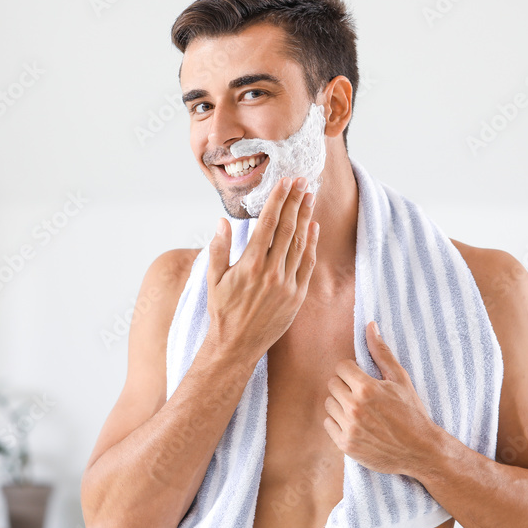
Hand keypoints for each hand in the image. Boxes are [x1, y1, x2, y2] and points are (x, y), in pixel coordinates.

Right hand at [205, 176, 318, 360]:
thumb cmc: (222, 312)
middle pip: (288, 228)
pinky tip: (313, 228)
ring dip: (306, 218)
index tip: (286, 182)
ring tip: (310, 197)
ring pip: (300, 243)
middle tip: (304, 181)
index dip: (279, 200)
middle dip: (296, 202)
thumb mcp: (213, 279)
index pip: (268, 224)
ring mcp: (287, 284)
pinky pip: (307, 264)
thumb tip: (223, 222)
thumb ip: (219, 249)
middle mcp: (271, 272)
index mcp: (250, 264)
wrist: (236, 346)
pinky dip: (312, 244)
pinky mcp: (296, 296)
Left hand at [323, 321, 439, 475]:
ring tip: (359, 409)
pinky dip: (338, 423)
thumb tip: (370, 326)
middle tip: (362, 394)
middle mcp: (354, 408)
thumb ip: (381, 352)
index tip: (363, 378)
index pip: (341, 367)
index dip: (352, 370)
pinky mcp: (346, 445)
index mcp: (366, 388)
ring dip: (340, 403)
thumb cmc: (412, 411)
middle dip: (345, 385)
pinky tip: (356, 423)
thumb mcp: (400, 379)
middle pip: (332, 384)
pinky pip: (328, 424)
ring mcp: (349, 428)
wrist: (420, 450)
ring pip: (329, 404)